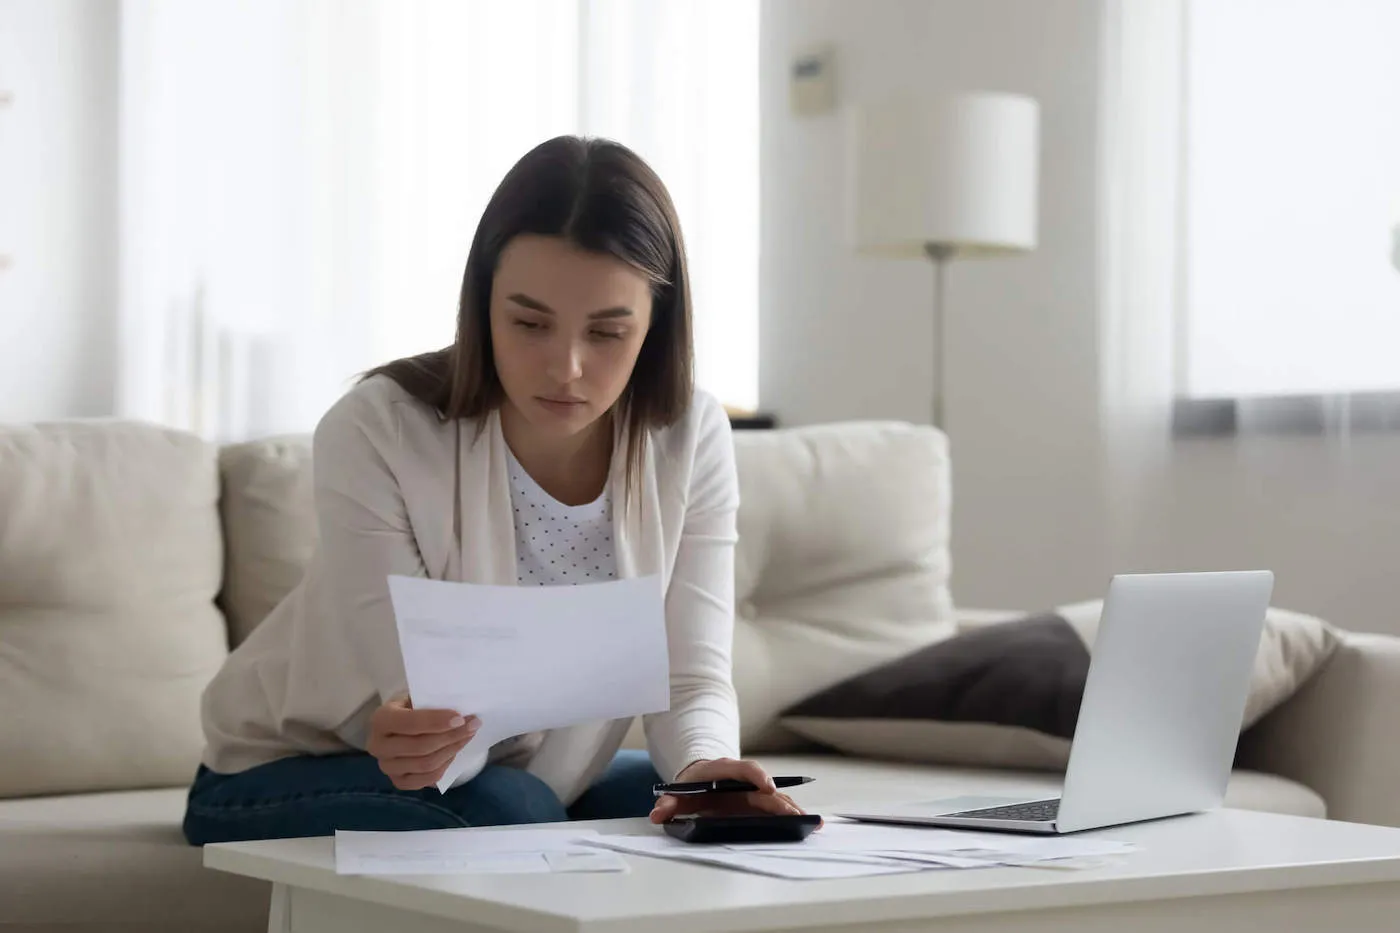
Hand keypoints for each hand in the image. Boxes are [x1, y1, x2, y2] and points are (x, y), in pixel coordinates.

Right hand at [367, 695, 479, 790]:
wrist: (400, 725)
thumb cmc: (411, 707)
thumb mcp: (416, 697)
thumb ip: (432, 702)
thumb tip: (463, 710)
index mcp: (380, 719)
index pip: (409, 723)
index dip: (436, 722)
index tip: (460, 718)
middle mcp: (378, 746)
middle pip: (420, 747)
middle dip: (451, 736)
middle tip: (473, 725)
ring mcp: (387, 767)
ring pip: (426, 765)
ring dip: (452, 750)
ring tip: (467, 736)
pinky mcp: (398, 782)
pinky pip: (427, 780)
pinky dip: (445, 767)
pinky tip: (454, 752)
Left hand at [649, 758, 813, 823]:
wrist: (698, 777)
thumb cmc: (690, 785)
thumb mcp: (677, 792)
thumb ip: (667, 803)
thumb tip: (657, 814)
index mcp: (725, 770)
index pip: (744, 768)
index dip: (757, 776)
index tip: (767, 786)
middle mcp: (743, 779)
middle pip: (765, 786)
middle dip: (780, 799)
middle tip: (794, 814)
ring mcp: (752, 790)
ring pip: (775, 797)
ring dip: (791, 808)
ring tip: (809, 821)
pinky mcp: (757, 801)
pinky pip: (776, 805)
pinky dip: (790, 813)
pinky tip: (805, 823)